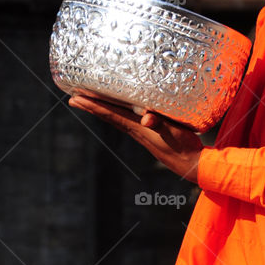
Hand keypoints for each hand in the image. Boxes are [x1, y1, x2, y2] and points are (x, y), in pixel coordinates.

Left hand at [69, 93, 203, 181]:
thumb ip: (161, 124)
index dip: (93, 106)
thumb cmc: (183, 148)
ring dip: (102, 110)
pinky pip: (127, 120)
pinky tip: (120, 109)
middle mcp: (136, 130)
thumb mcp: (174, 133)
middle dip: (91, 107)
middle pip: (108, 116)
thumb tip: (147, 119)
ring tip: (89, 102)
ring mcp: (142, 133)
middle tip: (73, 98)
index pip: (111, 114)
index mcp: (138, 128)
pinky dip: (117, 112)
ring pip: (116, 118)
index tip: (76, 99)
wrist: (191, 166)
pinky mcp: (149, 134)